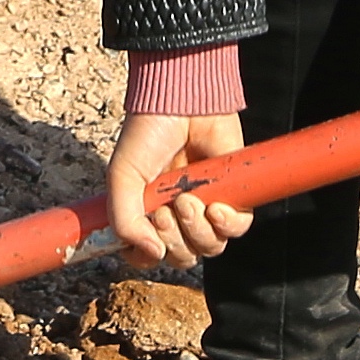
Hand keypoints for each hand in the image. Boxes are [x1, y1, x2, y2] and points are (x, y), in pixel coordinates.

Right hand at [107, 113, 252, 268]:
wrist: (182, 103)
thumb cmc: (148, 135)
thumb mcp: (123, 178)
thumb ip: (124, 219)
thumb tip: (152, 253)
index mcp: (147, 212)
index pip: (149, 255)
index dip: (147, 255)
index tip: (146, 239)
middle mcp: (177, 214)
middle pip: (182, 256)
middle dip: (174, 240)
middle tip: (167, 211)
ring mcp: (205, 207)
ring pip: (209, 247)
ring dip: (198, 231)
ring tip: (189, 199)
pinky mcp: (233, 197)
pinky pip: (236, 230)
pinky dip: (227, 225)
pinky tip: (215, 207)